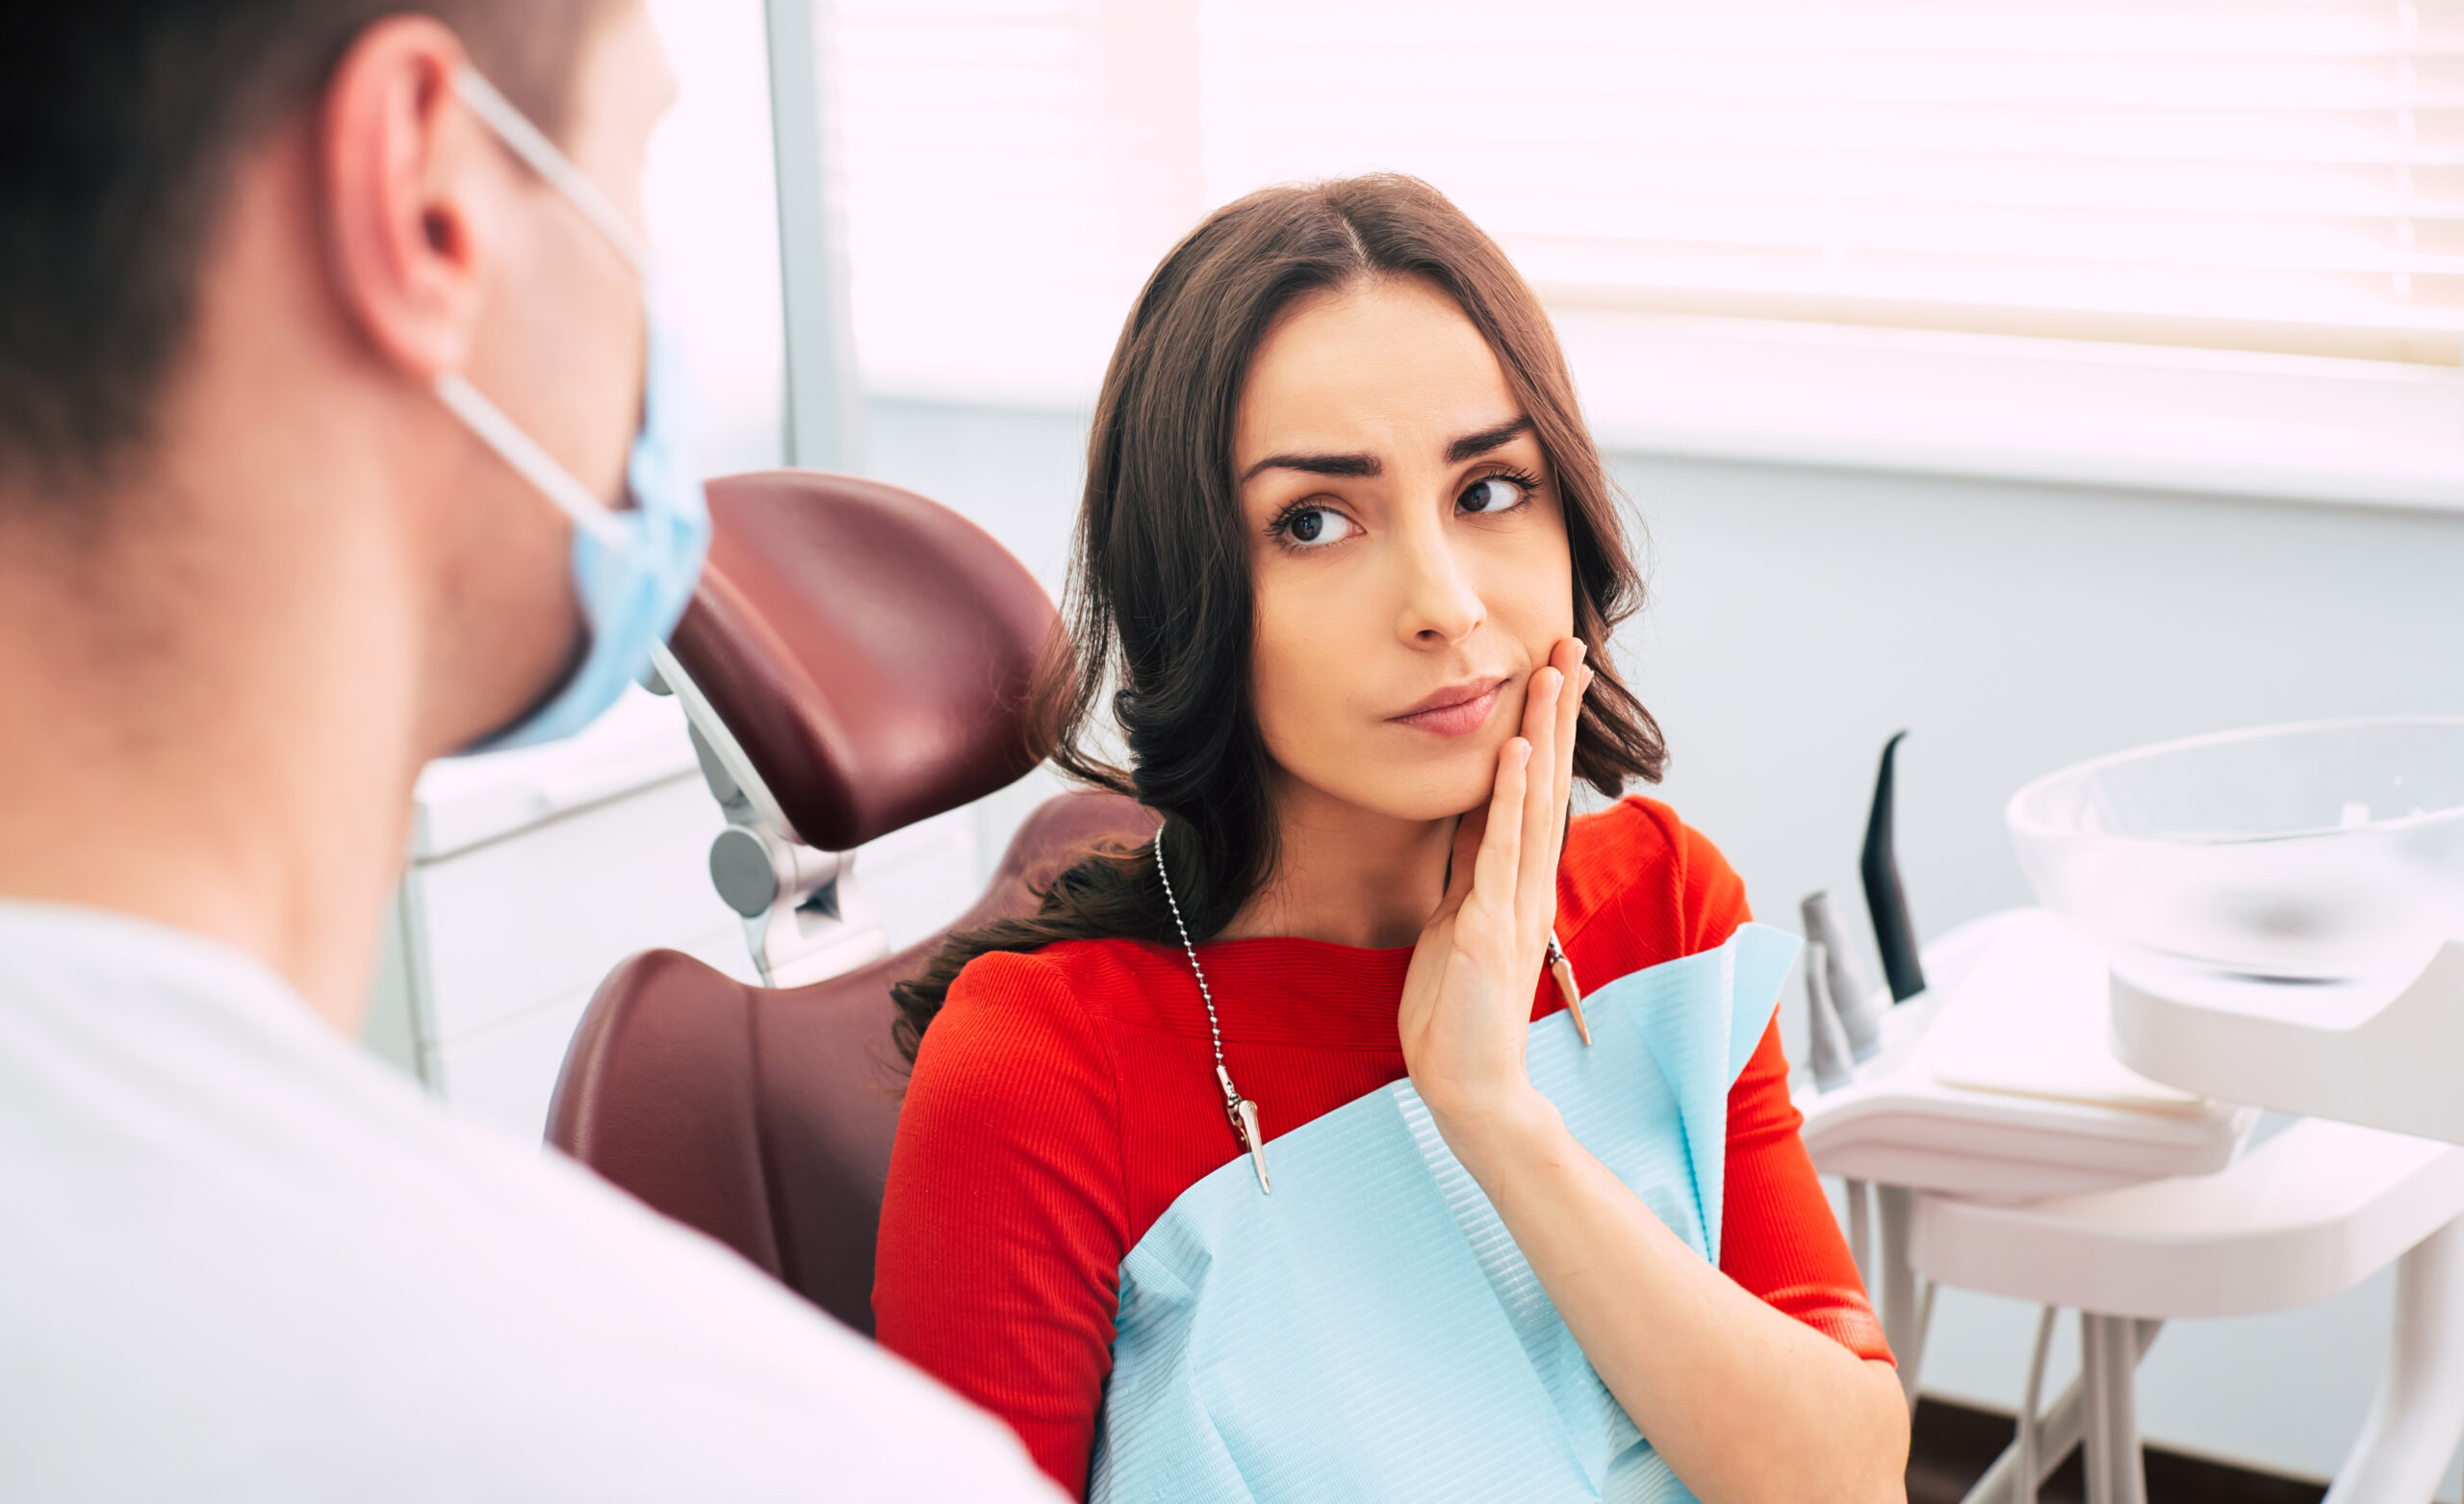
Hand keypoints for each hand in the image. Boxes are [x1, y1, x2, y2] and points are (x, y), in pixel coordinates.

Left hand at [1397, 637, 1592, 1137]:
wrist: (1469, 1084)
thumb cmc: (1457, 1014)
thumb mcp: (1457, 926)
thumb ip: (1469, 876)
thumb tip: (1468, 824)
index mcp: (1515, 884)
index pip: (1529, 792)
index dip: (1542, 732)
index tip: (1553, 675)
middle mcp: (1526, 885)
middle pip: (1544, 783)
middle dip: (1556, 714)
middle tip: (1569, 647)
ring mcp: (1513, 904)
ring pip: (1531, 804)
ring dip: (1542, 736)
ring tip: (1552, 675)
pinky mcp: (1492, 928)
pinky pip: (1500, 851)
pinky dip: (1508, 800)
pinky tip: (1515, 753)